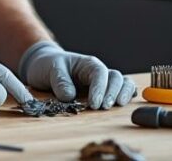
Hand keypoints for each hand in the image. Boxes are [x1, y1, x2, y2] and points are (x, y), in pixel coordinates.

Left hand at [18, 41, 136, 108]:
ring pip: (122, 82)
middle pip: (116, 77)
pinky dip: (126, 95)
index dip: (99, 88)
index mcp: (87, 64)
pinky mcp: (102, 91)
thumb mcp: (51, 69)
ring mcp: (102, 82)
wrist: (45, 65)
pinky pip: (119, 90)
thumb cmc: (49, 65)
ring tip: (117, 106)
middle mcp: (98, 72)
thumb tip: (70, 96)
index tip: (94, 104)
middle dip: (113, 92)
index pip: (99, 73)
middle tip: (105, 107)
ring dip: (123, 93)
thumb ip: (60, 81)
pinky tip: (125, 103)